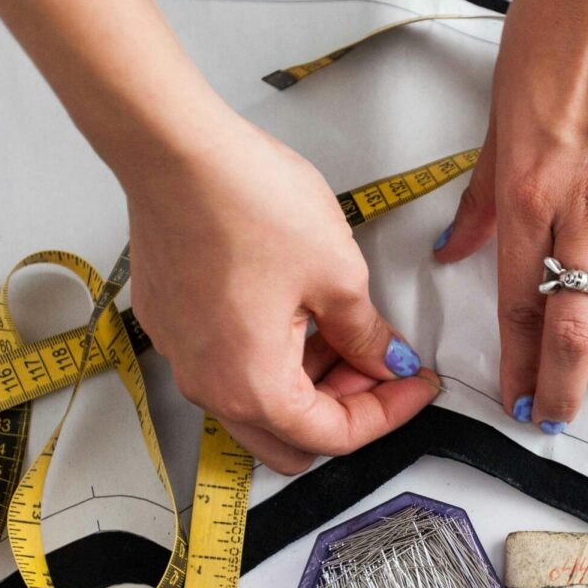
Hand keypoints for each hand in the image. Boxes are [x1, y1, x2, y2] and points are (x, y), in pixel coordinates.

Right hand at [126, 111, 437, 473]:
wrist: (173, 147)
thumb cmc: (243, 202)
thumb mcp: (337, 275)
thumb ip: (367, 335)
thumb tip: (386, 360)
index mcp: (253, 390)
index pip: (336, 436)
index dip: (389, 414)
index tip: (414, 386)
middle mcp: (208, 387)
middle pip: (292, 440)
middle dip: (345, 410)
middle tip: (380, 367)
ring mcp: (183, 358)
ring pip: (261, 406)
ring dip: (310, 385)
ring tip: (345, 332)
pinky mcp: (172, 327)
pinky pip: (229, 370)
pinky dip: (272, 360)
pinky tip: (301, 316)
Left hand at [434, 0, 587, 431]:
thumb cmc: (554, 34)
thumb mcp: (497, 120)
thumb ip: (481, 198)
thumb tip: (455, 248)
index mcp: (528, 193)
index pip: (519, 304)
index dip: (516, 364)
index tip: (517, 399)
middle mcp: (584, 202)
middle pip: (575, 322)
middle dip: (564, 384)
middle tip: (560, 412)